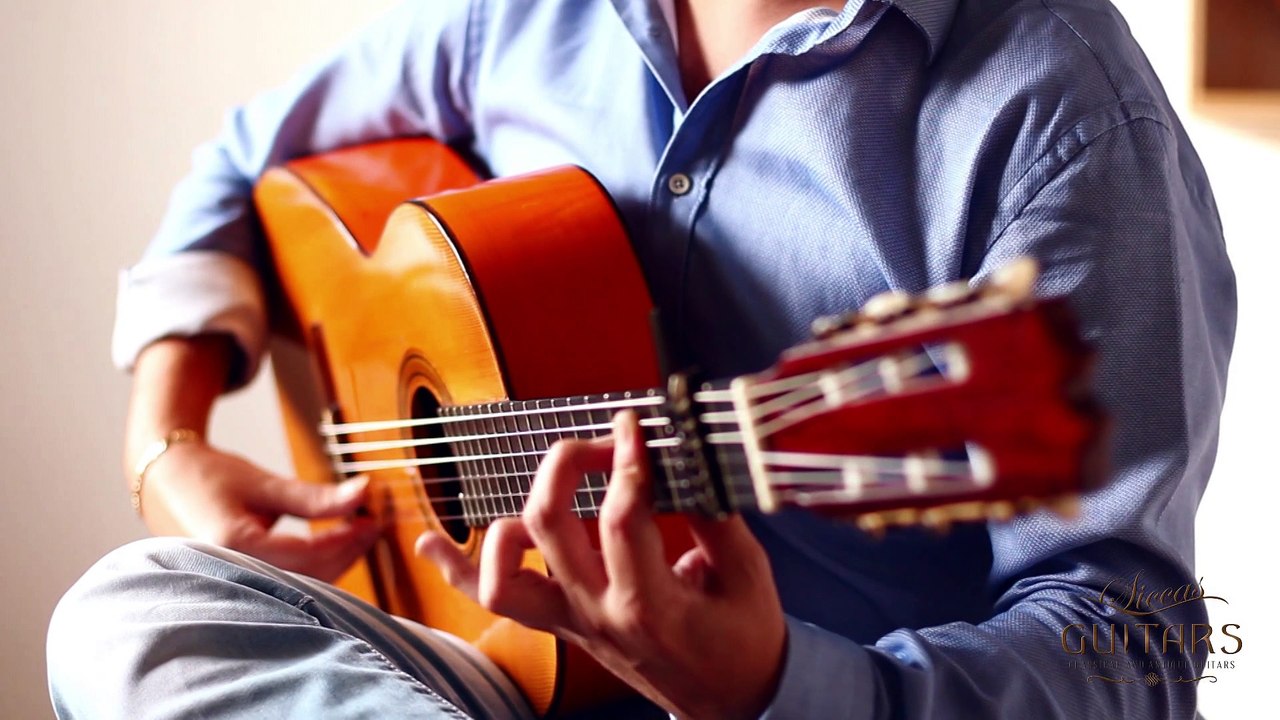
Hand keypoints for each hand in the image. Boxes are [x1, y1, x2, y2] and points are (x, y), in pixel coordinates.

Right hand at [140, 439, 380, 581]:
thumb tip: (365, 491)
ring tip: (356, 532)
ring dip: (335, 562)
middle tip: (371, 525)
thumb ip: (316, 496)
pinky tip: (332, 547)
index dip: (346, 538)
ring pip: (300, 586)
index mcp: (233, 543)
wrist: (164, 482)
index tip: (372, 520)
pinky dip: (315, 567)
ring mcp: (232, 582)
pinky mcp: (239, 583)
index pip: (308, 552)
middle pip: (308, 576)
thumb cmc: (210, 476)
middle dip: (346, 551)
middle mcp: (230, 571)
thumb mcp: (265, 484)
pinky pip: (286, 585)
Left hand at [417, 411, 786, 719]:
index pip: (620, 516)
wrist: (732, 701)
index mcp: (648, 603)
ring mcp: (572, 622)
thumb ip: (713, 515)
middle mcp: (597, 613)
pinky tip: (429, 544)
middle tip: (605, 443)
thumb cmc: (743, 639)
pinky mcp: (563, 626)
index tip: (635, 424)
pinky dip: (456, 571)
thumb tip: (683, 458)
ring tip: (549, 486)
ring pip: (501, 573)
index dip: (626, 459)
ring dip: (510, 521)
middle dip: (569, 463)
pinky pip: (496, 601)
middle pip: (548, 524)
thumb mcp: (748, 574)